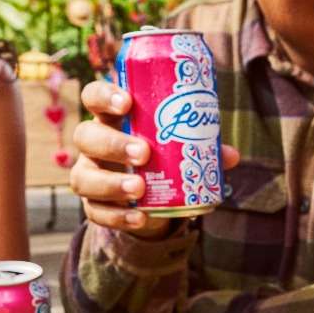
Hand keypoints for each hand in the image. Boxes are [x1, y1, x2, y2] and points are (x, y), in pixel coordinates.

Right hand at [68, 79, 237, 238]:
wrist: (151, 194)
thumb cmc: (162, 153)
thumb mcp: (178, 144)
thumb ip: (202, 145)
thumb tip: (230, 155)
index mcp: (112, 117)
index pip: (94, 96)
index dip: (103, 95)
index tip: (127, 102)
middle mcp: (93, 143)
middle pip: (86, 136)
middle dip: (113, 143)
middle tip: (144, 153)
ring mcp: (89, 174)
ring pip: (83, 177)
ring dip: (111, 183)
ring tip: (139, 188)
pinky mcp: (94, 205)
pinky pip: (96, 212)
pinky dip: (118, 216)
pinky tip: (140, 217)